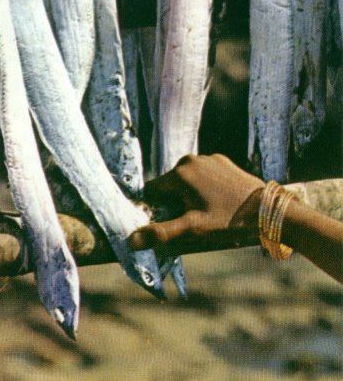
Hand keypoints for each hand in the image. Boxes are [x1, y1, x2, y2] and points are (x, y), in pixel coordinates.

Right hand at [128, 154, 263, 250]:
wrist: (266, 209)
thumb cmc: (227, 220)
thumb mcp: (193, 229)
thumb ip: (161, 232)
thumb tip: (131, 240)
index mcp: (180, 173)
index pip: (152, 190)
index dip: (156, 207)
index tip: (168, 220)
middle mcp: (190, 159)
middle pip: (170, 184)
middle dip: (174, 201)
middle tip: (191, 221)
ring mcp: (208, 158)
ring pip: (188, 179)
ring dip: (190, 194)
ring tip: (208, 213)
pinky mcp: (223, 160)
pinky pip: (204, 174)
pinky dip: (205, 186)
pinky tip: (219, 202)